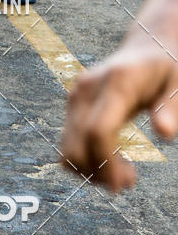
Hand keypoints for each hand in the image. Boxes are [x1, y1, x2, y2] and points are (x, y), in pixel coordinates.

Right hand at [61, 39, 177, 191]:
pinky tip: (108, 159)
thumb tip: (165, 134)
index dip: (106, 164)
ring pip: (67, 149)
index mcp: (115, 83)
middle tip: (130, 180)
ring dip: (90, 171)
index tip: (124, 185)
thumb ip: (171, 107)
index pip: (97, 130)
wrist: (145, 49)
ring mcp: (76, 96)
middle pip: (77, 145)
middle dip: (99, 174)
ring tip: (123, 172)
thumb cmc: (165, 69)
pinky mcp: (73, 104)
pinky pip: (68, 143)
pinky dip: (84, 160)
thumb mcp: (177, 84)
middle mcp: (87, 89)